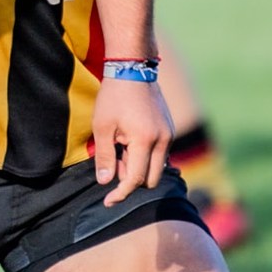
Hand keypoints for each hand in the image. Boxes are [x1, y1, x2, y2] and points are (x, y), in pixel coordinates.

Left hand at [90, 77, 172, 207]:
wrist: (132, 70)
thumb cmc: (113, 97)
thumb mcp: (102, 127)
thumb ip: (104, 156)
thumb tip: (105, 182)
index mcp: (144, 141)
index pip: (135, 179)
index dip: (120, 193)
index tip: (108, 201)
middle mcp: (163, 141)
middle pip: (151, 179)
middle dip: (132, 180)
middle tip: (113, 164)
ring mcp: (169, 135)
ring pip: (157, 168)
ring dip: (139, 167)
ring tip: (120, 148)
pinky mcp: (170, 130)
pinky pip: (160, 154)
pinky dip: (146, 156)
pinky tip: (129, 142)